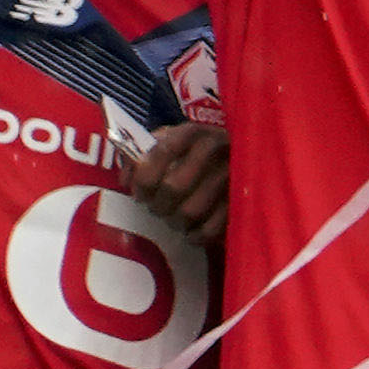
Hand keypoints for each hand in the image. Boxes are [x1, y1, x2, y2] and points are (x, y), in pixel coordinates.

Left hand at [120, 117, 230, 251]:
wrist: (241, 157)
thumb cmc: (194, 153)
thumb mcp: (169, 143)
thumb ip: (140, 156)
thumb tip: (126, 180)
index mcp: (193, 132)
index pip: (162, 152)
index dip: (144, 178)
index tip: (139, 193)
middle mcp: (215, 148)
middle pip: (173, 187)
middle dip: (158, 205)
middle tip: (157, 208)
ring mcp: (233, 174)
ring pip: (190, 211)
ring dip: (176, 221)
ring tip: (174, 219)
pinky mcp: (242, 200)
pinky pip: (211, 228)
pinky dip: (196, 236)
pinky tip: (192, 232)